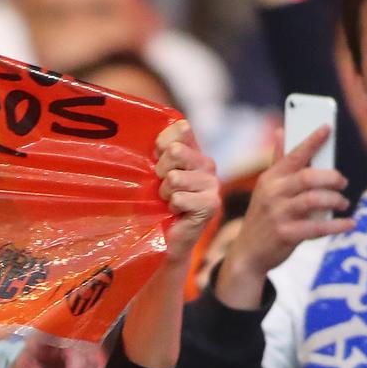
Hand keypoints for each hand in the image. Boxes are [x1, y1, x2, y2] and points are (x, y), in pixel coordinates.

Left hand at [155, 120, 220, 257]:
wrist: (166, 239)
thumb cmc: (156, 203)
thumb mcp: (154, 172)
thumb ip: (158, 150)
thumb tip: (165, 133)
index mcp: (194, 150)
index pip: (179, 129)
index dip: (160, 146)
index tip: (157, 162)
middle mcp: (207, 163)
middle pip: (175, 151)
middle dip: (159, 172)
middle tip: (162, 188)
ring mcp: (212, 183)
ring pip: (174, 177)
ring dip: (163, 194)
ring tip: (168, 202)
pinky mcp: (211, 204)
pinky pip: (178, 198)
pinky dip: (171, 208)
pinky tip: (177, 213)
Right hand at [215, 125, 353, 310]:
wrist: (247, 254)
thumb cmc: (263, 218)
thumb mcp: (265, 189)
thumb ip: (277, 162)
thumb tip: (281, 130)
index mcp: (269, 179)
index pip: (293, 155)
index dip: (312, 140)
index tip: (328, 127)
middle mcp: (272, 194)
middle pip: (308, 177)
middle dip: (331, 177)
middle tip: (343, 182)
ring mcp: (278, 215)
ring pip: (315, 199)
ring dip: (335, 200)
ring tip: (343, 203)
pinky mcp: (286, 235)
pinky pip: (318, 227)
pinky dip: (337, 225)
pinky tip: (349, 223)